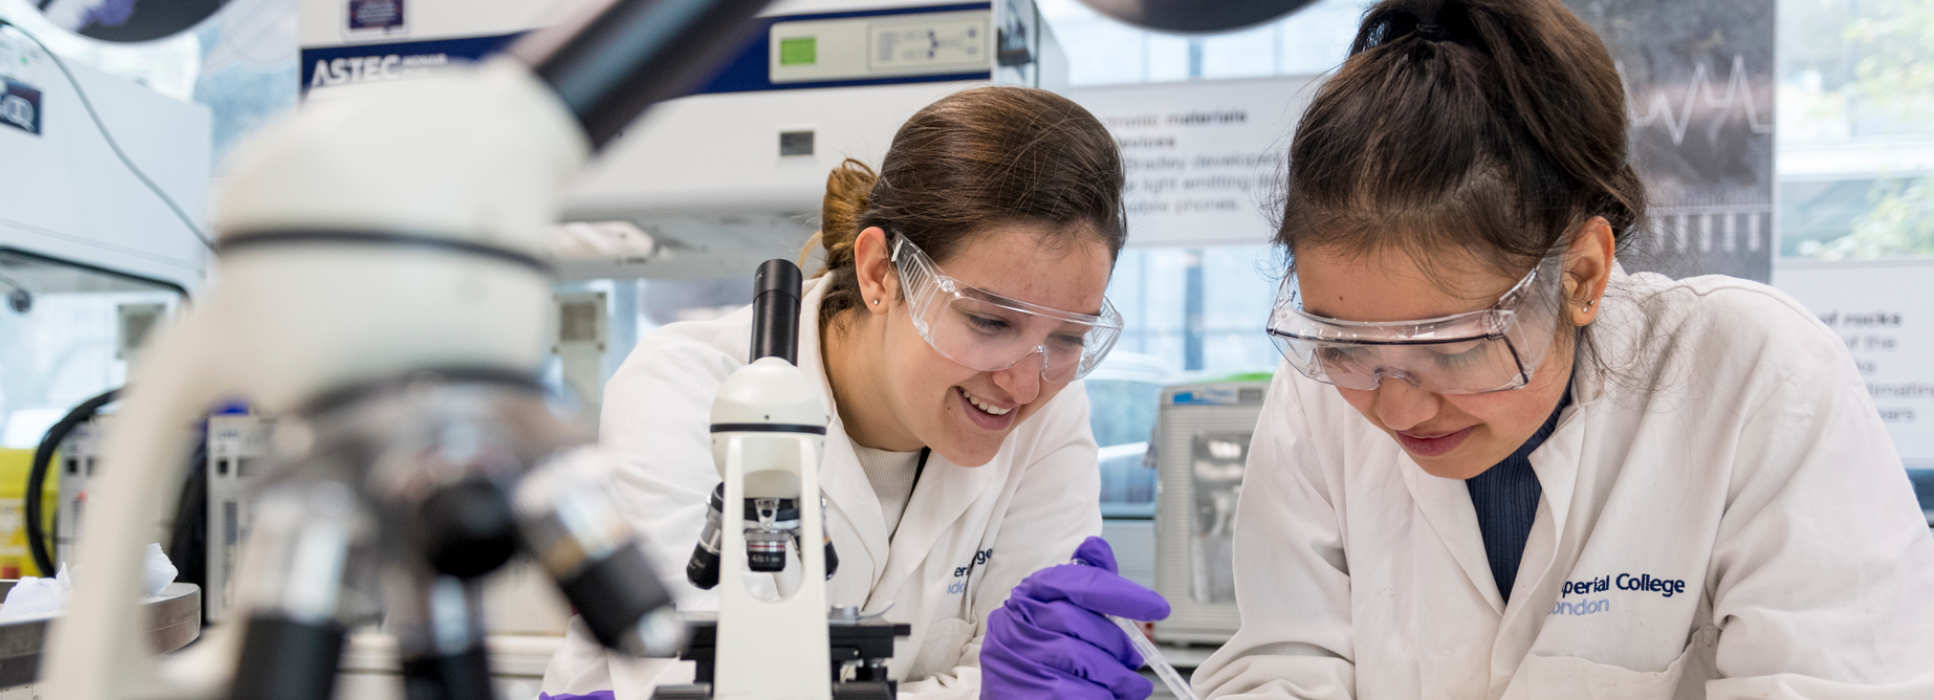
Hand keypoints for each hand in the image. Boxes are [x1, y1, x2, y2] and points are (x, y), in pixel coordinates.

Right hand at [980, 536, 1170, 698]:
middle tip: (1135, 659)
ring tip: (1128, 685)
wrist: (1009, 695)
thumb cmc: (1037, 652)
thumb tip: (1096, 547)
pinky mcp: (1028, 694)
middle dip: (1118, 644)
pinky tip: (1108, 696)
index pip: (1080, 583)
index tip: (1158, 606)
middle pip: (1083, 623)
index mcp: (1028, 595)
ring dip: (1117, 676)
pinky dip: (1103, 696)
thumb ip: (1082, 585)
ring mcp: (1020, 660)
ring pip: (1085, 660)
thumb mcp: (1051, 612)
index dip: (1123, 593)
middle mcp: (1016, 623)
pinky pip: (1081, 692)